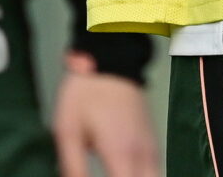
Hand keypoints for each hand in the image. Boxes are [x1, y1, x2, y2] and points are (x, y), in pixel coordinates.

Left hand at [51, 54, 156, 176]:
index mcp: (121, 153)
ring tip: (115, 175)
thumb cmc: (86, 94)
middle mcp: (142, 154)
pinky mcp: (152, 142)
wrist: (110, 58)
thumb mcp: (68, 130)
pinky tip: (126, 175)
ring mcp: (151, 148)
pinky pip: (155, 173)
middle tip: (107, 176)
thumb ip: (73, 167)